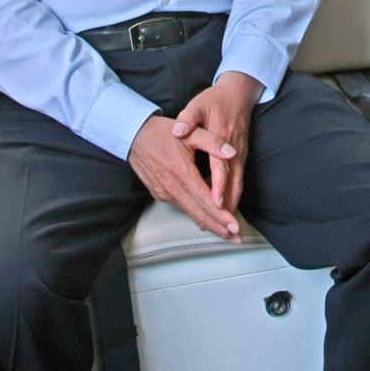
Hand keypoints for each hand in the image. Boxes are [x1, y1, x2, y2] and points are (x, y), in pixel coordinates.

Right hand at [130, 115, 240, 240]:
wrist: (133, 136)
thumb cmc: (162, 133)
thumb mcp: (191, 132)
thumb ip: (213, 142)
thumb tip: (232, 153)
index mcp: (182, 172)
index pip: (206, 201)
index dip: (222, 216)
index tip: (235, 227)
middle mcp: (172, 187)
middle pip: (199, 215)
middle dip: (219, 229)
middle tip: (236, 238)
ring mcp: (164, 193)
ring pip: (190, 214)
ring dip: (209, 224)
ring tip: (225, 232)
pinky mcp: (159, 194)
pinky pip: (182, 207)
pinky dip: (196, 213)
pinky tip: (207, 217)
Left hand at [172, 70, 261, 214]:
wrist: (238, 94)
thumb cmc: (216, 100)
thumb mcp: (198, 105)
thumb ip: (188, 118)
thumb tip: (178, 129)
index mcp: (222, 139)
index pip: (220, 167)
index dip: (218, 187)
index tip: (215, 204)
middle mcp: (234, 152)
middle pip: (233, 185)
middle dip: (228, 208)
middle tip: (223, 228)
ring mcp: (239, 156)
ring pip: (237, 187)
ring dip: (231, 207)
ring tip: (223, 227)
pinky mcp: (240, 159)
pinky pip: (237, 183)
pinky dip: (231, 198)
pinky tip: (223, 210)